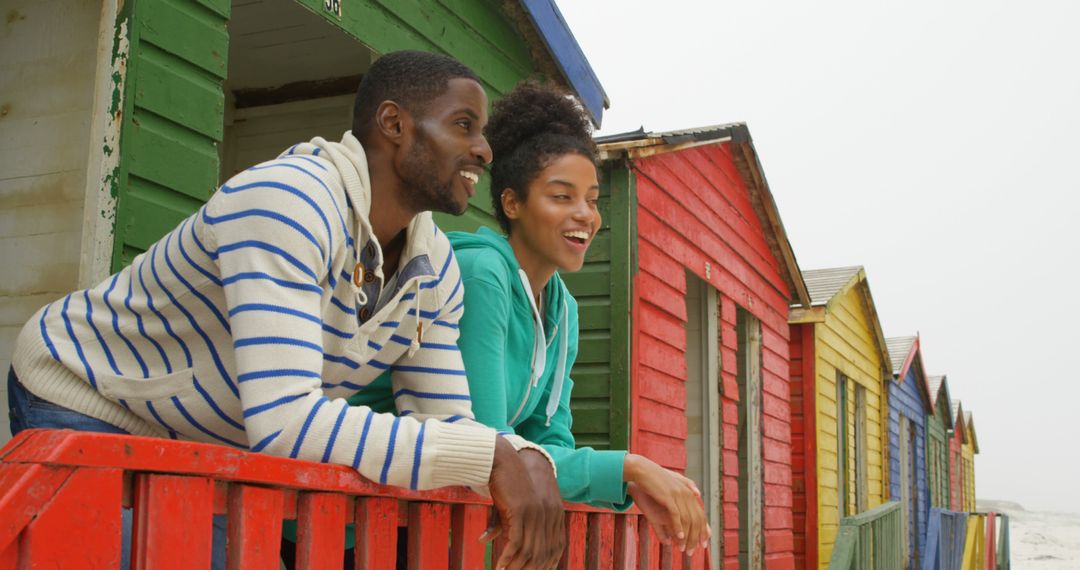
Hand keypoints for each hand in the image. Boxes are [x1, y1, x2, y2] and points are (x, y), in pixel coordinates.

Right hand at [482, 437, 564, 568]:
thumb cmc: (505, 483)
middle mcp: (547, 516)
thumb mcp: (508, 507)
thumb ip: (502, 525)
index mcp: (552, 515)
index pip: (555, 548)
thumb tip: (484, 540)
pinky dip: (507, 557)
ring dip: (516, 568)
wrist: (503, 460)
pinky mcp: (520, 512)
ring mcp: (535, 514)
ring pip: (529, 551)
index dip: (547, 565)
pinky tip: (500, 566)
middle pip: (542, 554)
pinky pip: (516, 542)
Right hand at [624, 454, 709, 555]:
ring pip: (687, 519)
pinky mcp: (669, 496)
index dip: (703, 530)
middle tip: (692, 550)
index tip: (702, 542)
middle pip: (697, 519)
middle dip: (696, 537)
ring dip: (687, 536)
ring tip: (684, 548)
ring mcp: (678, 494)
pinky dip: (678, 527)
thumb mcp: (674, 478)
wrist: (642, 469)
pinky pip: (676, 515)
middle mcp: (687, 493)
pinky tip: (679, 537)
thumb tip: (698, 494)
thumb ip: (687, 484)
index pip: (700, 514)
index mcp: (689, 491)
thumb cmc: (656, 475)